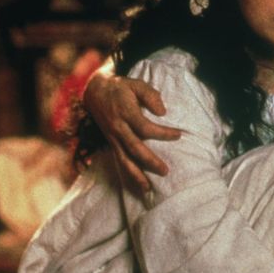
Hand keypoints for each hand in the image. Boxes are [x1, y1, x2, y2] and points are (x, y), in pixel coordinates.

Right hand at [83, 64, 180, 192]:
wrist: (94, 90)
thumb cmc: (120, 87)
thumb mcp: (136, 84)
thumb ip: (150, 95)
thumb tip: (163, 112)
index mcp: (126, 112)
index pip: (145, 128)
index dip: (163, 133)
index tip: (178, 135)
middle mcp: (118, 127)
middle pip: (135, 148)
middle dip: (150, 161)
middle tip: (165, 171)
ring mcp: (113, 137)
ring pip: (124, 159)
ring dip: (136, 174)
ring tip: (148, 188)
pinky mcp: (110, 142)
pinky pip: (118, 160)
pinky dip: (127, 172)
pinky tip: (137, 182)